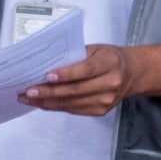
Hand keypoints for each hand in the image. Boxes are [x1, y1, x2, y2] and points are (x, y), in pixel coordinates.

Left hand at [19, 44, 139, 115]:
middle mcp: (111, 83)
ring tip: (29, 98)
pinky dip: (56, 107)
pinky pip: (74, 110)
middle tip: (29, 91)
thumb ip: (75, 56)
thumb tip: (47, 65)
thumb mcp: (95, 49)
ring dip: (47, 102)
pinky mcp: (101, 111)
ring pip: (72, 103)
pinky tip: (42, 103)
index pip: (85, 70)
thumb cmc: (109, 57)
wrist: (131, 73)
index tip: (47, 75)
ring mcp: (106, 100)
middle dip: (49, 92)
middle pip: (76, 90)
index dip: (66, 74)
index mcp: (110, 62)